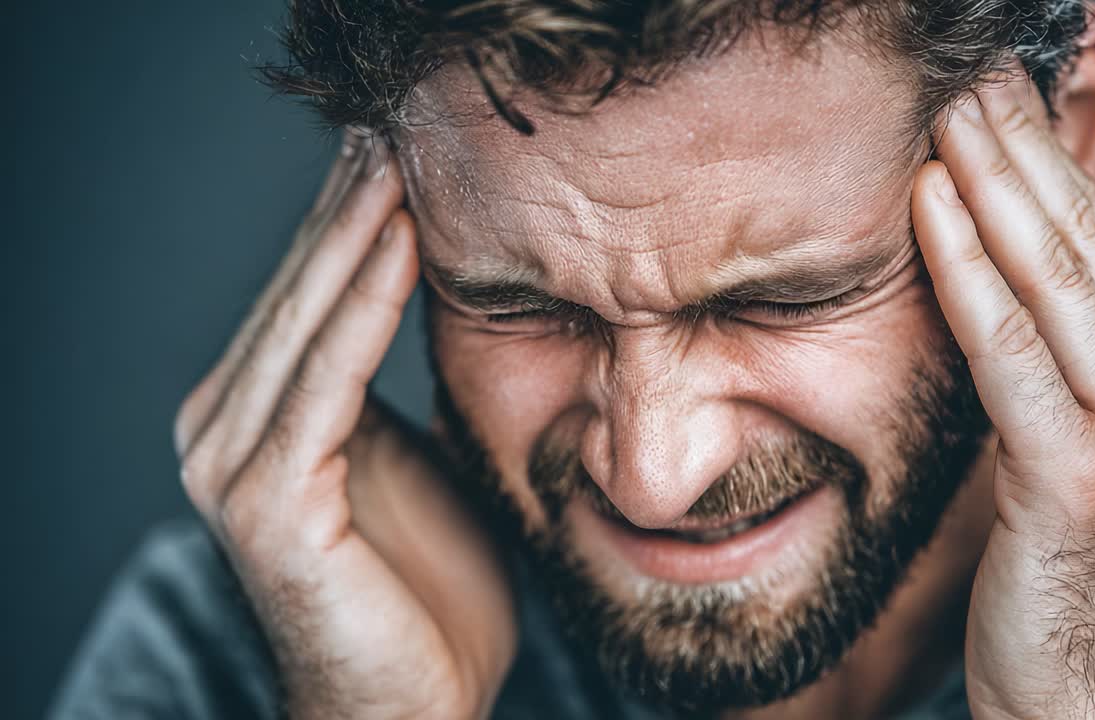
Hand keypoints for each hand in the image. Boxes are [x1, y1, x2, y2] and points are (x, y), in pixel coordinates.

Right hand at [173, 131, 515, 719]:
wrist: (411, 703)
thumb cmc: (424, 587)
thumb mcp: (411, 456)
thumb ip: (392, 385)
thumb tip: (421, 300)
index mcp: (256, 418)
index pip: (306, 301)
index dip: (348, 223)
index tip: (393, 151)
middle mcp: (222, 431)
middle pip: (297, 299)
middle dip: (346, 210)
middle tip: (391, 127)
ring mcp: (231, 467)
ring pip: (306, 326)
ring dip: (353, 236)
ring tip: (395, 160)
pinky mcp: (263, 503)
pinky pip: (327, 383)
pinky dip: (365, 307)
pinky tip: (402, 242)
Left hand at [912, 71, 1094, 717]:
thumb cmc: (1087, 563)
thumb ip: (1077, 355)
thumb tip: (1015, 265)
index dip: (1054, 165)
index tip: (1004, 107)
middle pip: (1093, 241)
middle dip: (1023, 151)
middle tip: (970, 84)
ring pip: (1056, 277)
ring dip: (993, 187)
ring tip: (946, 120)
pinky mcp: (1078, 473)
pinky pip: (1008, 346)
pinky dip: (965, 268)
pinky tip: (931, 212)